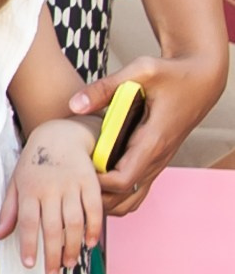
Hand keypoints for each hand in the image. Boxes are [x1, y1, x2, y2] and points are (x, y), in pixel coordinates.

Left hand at [0, 118, 101, 273]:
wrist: (60, 135)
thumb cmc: (34, 163)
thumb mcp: (17, 183)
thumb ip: (10, 210)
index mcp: (30, 190)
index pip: (28, 223)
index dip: (29, 245)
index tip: (29, 264)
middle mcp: (51, 188)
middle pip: (52, 227)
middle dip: (52, 254)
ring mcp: (72, 185)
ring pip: (74, 222)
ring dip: (72, 246)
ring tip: (68, 264)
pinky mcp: (90, 182)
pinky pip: (94, 209)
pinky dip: (93, 228)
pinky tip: (89, 244)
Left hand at [69, 52, 228, 212]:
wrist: (201, 80)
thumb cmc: (172, 74)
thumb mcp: (141, 71)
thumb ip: (106, 87)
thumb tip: (74, 104)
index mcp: (153, 141)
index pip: (123, 181)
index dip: (96, 181)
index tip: (77, 167)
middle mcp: (157, 159)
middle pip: (122, 199)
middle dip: (95, 193)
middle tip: (72, 175)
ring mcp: (157, 164)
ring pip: (130, 201)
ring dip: (105, 197)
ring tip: (83, 178)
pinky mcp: (154, 163)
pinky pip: (135, 192)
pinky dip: (116, 193)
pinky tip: (98, 175)